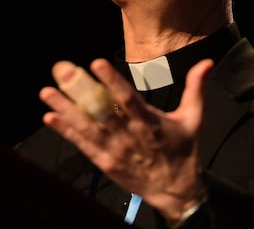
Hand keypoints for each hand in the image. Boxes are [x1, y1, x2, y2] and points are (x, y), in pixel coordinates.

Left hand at [39, 57, 213, 223]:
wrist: (176, 191)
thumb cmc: (183, 152)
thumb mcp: (193, 119)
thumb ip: (195, 88)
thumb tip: (207, 62)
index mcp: (150, 123)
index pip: (128, 99)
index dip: (112, 81)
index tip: (96, 63)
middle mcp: (129, 136)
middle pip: (100, 111)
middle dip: (79, 91)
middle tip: (62, 72)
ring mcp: (114, 150)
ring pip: (86, 126)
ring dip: (65, 108)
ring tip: (46, 92)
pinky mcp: (104, 161)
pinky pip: (82, 144)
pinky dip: (66, 131)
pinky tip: (50, 117)